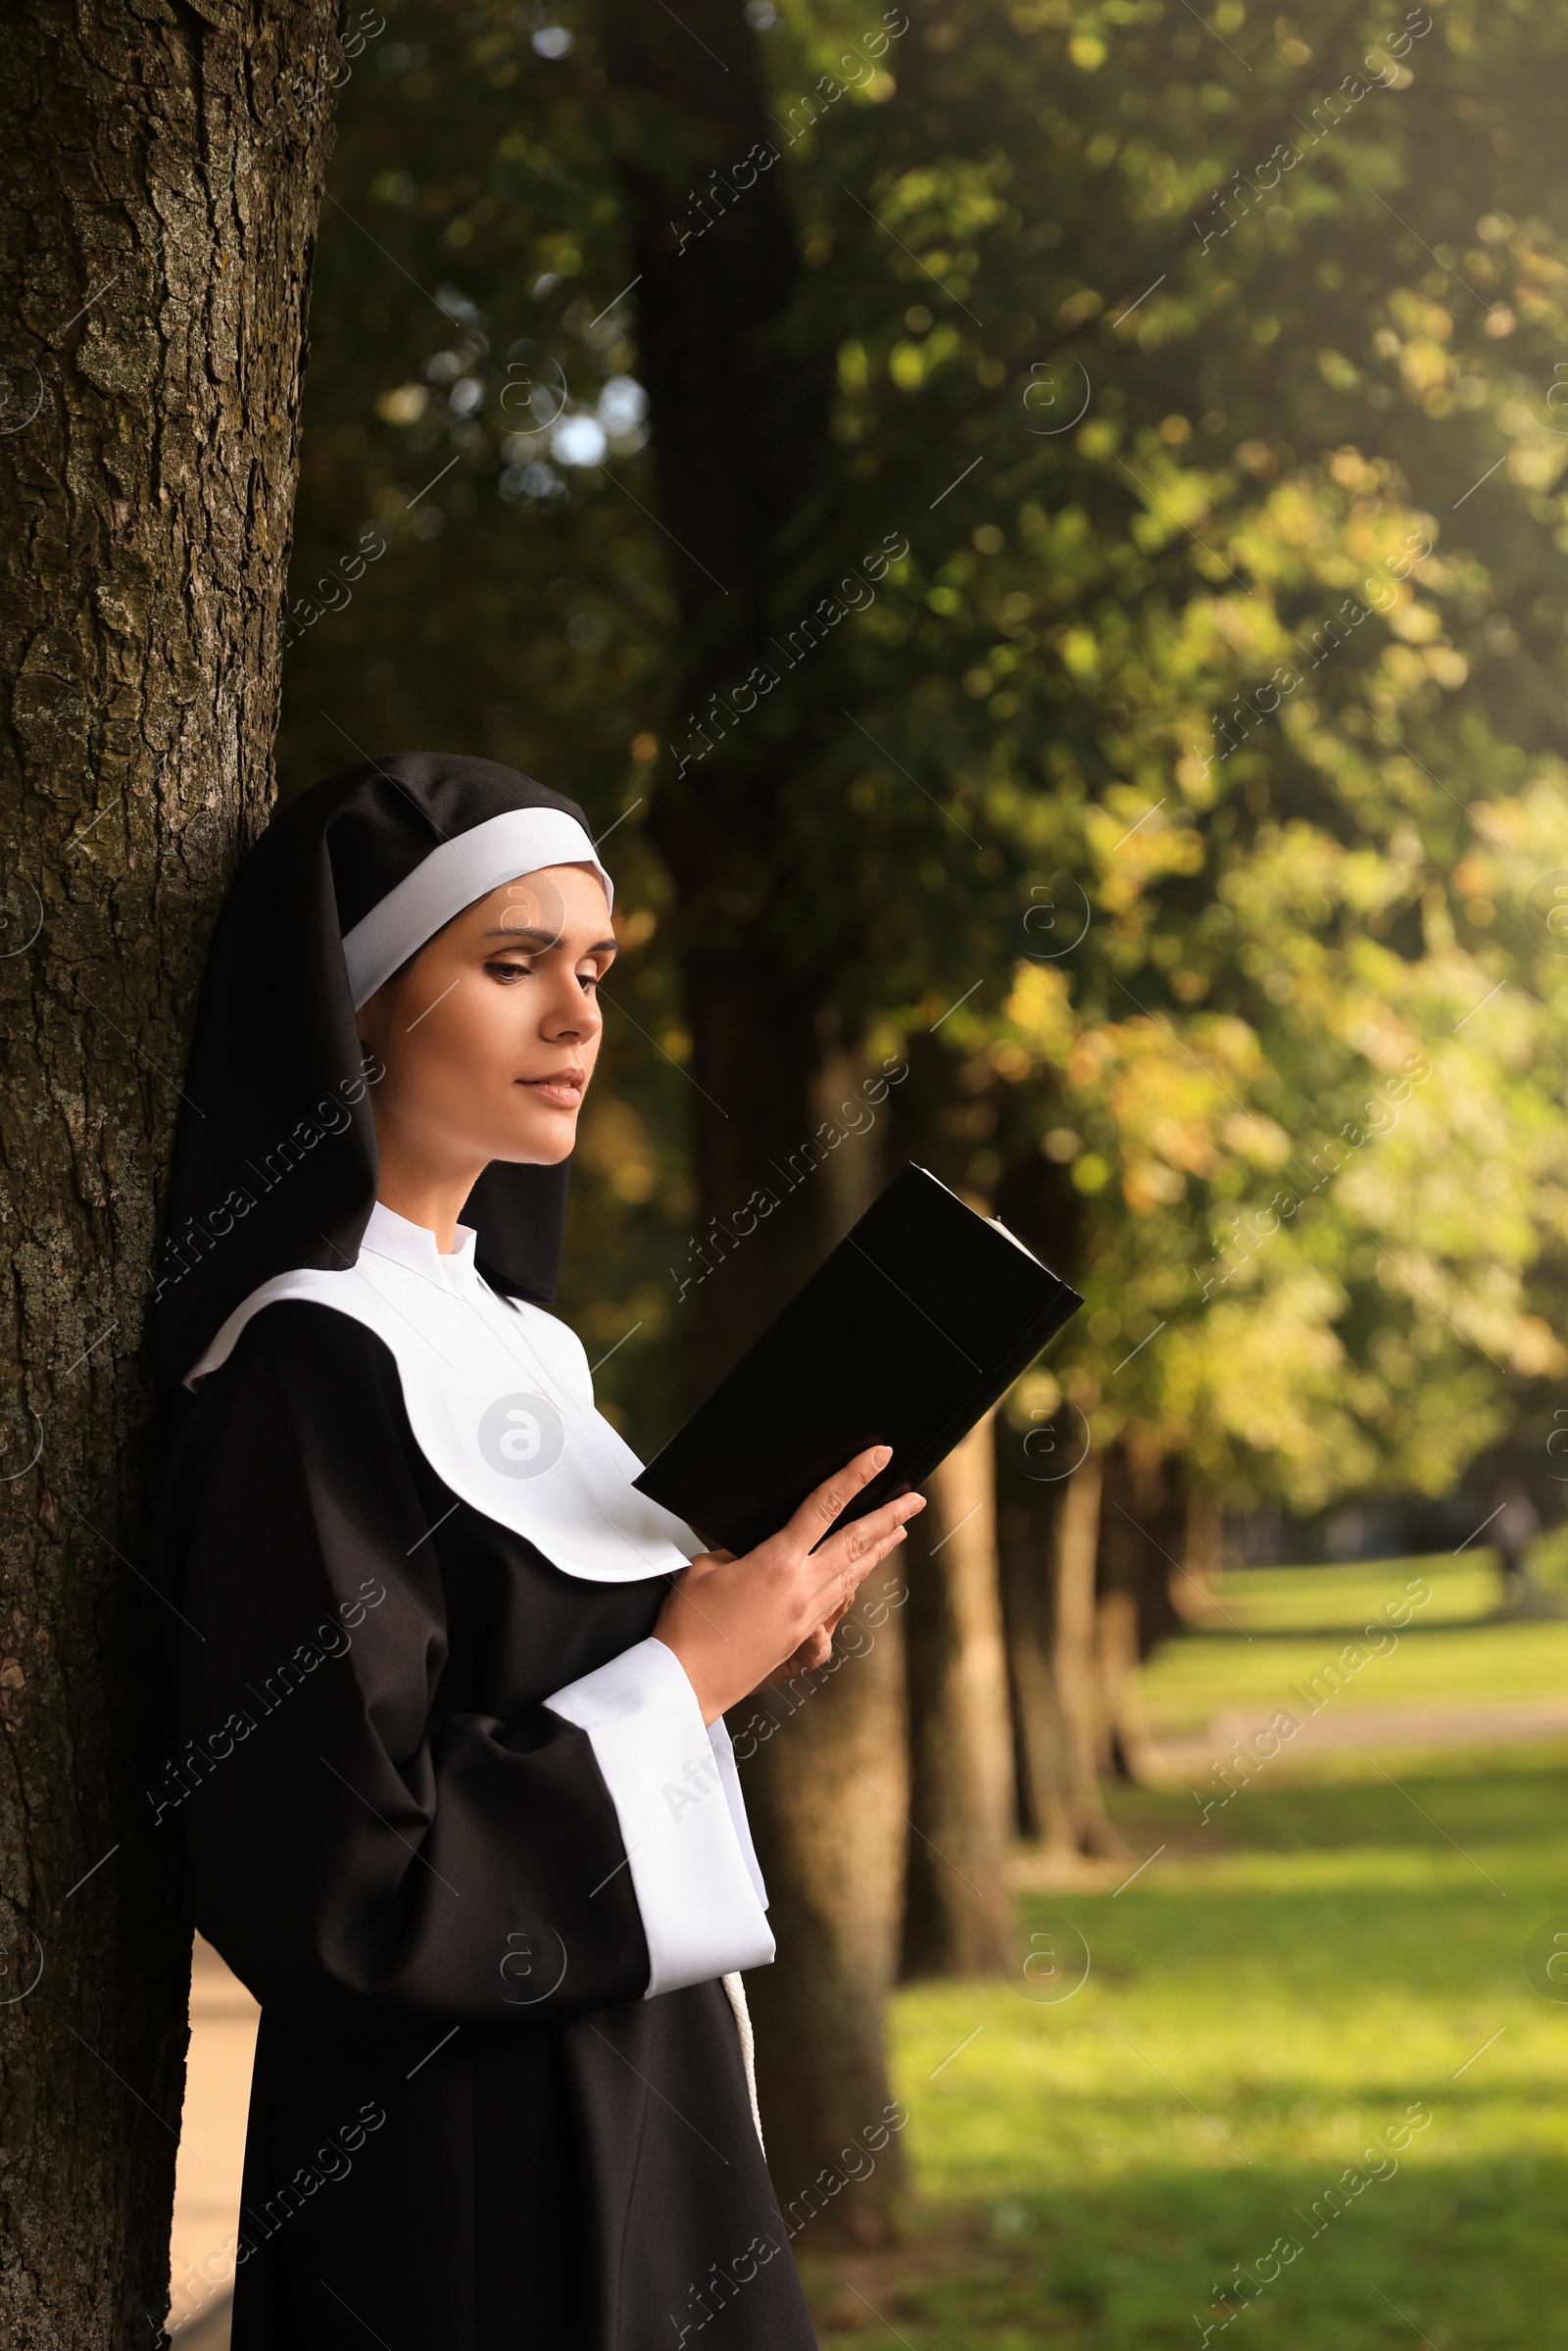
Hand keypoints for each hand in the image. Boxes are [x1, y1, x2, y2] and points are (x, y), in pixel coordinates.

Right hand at [651, 1445, 924, 1724]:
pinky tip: (856, 1581)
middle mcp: (803, 1589)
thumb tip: (755, 1552)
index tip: (878, 1457)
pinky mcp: (801, 1641)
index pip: (826, 1506)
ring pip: (854, 1575)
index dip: (855, 1476)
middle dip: (890, 1516)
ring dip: (879, 1549)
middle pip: (857, 1542)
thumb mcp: (705, 1569)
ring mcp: (807, 1617)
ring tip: (899, 1531)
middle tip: (916, 1499)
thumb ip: (737, 1552)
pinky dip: (852, 1585)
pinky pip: (837, 1605)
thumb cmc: (688, 1627)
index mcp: (778, 1563)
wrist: (686, 1682)